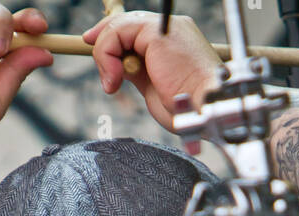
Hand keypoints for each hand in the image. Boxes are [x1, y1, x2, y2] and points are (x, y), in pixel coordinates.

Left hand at [81, 11, 220, 130]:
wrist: (203, 110)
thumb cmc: (187, 107)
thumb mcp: (155, 87)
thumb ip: (138, 71)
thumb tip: (119, 67)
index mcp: (173, 39)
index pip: (135, 27)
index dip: (112, 35)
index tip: (94, 45)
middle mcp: (170, 28)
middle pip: (126, 21)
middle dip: (103, 38)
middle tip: (95, 57)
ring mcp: (164, 28)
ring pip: (119, 27)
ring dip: (106, 57)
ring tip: (112, 84)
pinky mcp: (155, 33)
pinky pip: (117, 34)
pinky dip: (107, 56)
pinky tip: (115, 79)